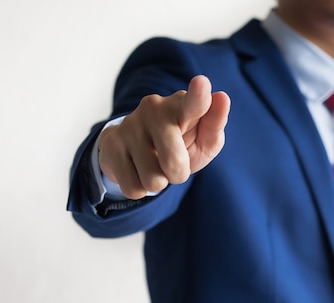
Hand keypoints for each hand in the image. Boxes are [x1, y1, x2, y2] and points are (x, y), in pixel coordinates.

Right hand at [98, 75, 230, 199]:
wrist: (137, 152)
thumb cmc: (181, 144)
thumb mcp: (204, 139)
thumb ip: (214, 124)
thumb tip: (222, 96)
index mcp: (182, 106)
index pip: (194, 103)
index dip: (198, 96)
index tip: (201, 83)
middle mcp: (154, 108)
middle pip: (173, 162)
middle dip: (178, 174)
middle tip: (174, 165)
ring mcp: (130, 125)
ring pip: (153, 179)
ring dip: (158, 182)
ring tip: (154, 166)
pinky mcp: (111, 144)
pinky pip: (133, 188)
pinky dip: (140, 189)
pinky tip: (137, 171)